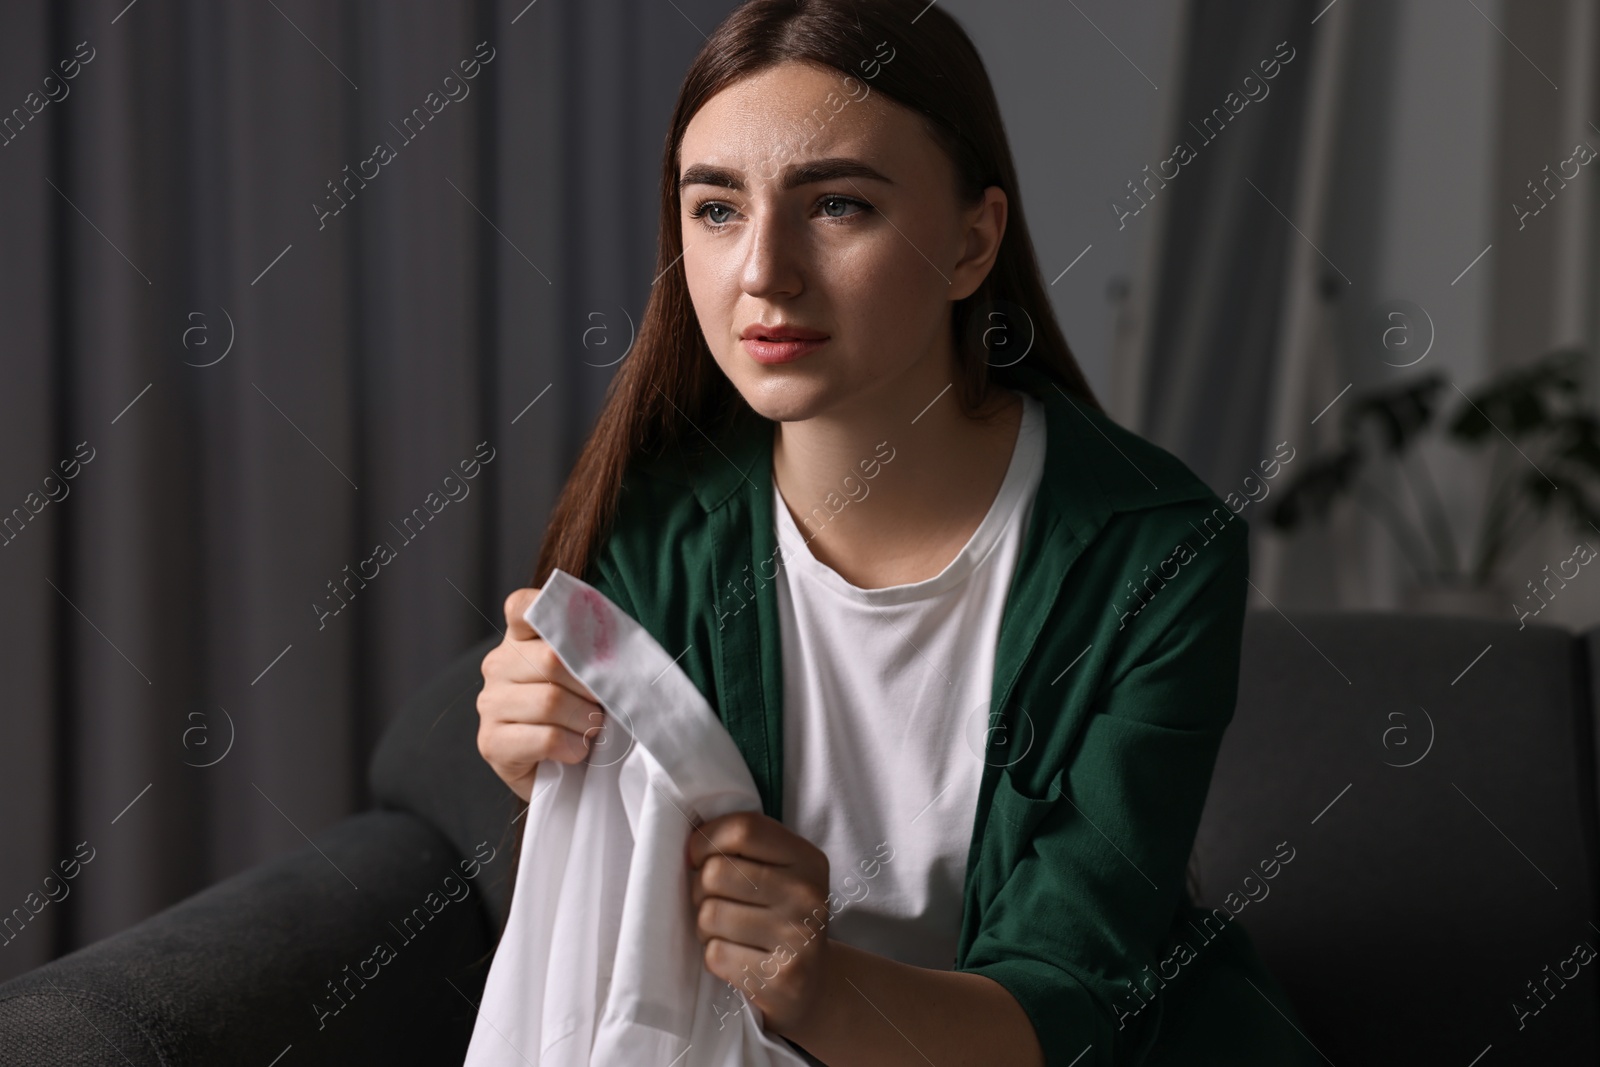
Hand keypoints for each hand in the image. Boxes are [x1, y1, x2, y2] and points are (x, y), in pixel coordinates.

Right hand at [475, 587, 603, 801]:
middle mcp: (497, 665)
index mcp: (519, 639)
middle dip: (590, 687)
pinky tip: (575, 751)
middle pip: (551, 659)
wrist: (568, 773)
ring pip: (550, 701)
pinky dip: (573, 747)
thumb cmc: (584, 713)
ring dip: (586, 721)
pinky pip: (546, 738)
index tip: (585, 636)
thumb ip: (593, 651)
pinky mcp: (491, 743)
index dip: (552, 611)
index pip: (522, 606)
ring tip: (591, 730)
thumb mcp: (591, 675)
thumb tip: (615, 651)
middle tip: (603, 705)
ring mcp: (490, 704)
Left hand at [686, 811, 833, 1035]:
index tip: (698, 857)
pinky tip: (736, 958)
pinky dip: (714, 956)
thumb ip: (744, 849)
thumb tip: (687, 846)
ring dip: (705, 926)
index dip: (706, 839)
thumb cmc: (781, 917)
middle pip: (716, 873)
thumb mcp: (781, 872)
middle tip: (714, 901)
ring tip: (726, 932)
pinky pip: (715, 954)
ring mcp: (798, 938)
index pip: (743, 830)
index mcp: (808, 860)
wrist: (812, 985)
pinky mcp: (780, 977)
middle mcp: (808, 895)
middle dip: (700, 888)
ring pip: (709, 915)